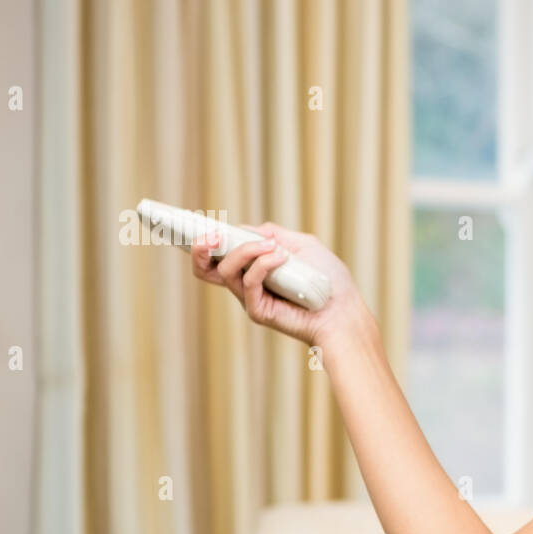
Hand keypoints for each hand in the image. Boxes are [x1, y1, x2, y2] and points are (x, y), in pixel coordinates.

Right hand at [190, 221, 368, 347]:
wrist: (344, 309)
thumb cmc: (328, 279)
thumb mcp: (302, 245)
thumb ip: (274, 234)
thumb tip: (247, 230)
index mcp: (252, 267)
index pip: (218, 253)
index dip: (201, 240)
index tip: (188, 221)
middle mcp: (245, 283)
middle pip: (205, 268)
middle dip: (199, 249)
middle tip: (209, 234)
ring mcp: (250, 298)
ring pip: (226, 271)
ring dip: (245, 251)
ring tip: (271, 246)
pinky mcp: (258, 311)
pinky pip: (247, 284)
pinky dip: (261, 265)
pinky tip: (279, 257)